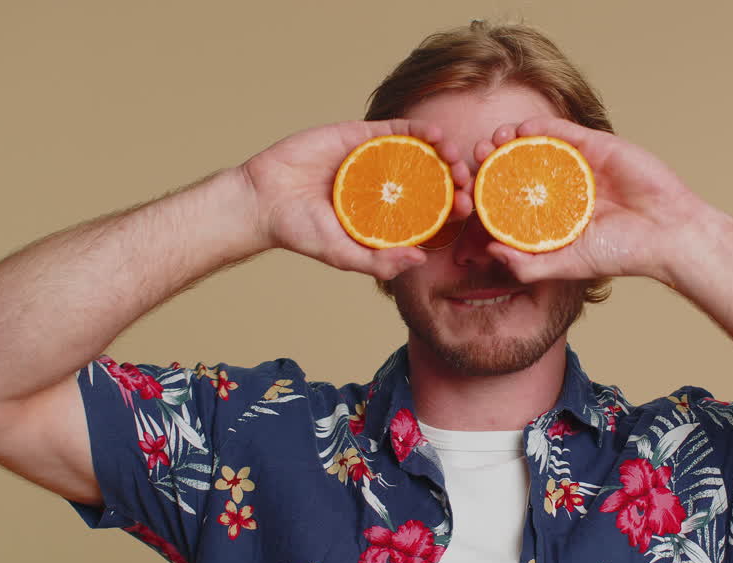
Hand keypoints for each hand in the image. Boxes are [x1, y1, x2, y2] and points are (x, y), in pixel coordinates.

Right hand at [242, 120, 472, 279]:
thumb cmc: (301, 232)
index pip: (429, 212)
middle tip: (468, 182)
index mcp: (386, 216)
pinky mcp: (360, 136)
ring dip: (442, 153)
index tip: (468, 208)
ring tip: (457, 158)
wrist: (263, 198)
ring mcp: (374, 160)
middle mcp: (385, 187)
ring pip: (418, 153)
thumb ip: (379, 261)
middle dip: (453, 180)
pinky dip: (418, 130)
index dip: (451, 209)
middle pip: (431, 181)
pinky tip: (436, 134)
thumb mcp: (344, 255)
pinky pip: (395, 130)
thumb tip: (420, 260)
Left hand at [471, 117, 729, 285]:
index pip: (512, 199)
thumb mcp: (567, 265)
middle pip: (518, 168)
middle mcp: (562, 187)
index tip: (466, 188)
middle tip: (473, 157)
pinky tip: (521, 129)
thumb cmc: (621, 254)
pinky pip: (564, 133)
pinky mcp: (597, 147)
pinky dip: (541, 128)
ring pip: (536, 146)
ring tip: (490, 141)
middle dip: (492, 161)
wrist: (667, 235)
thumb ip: (528, 264)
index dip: (487, 191)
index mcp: (553, 214)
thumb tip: (489, 252)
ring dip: (510, 140)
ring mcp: (579, 165)